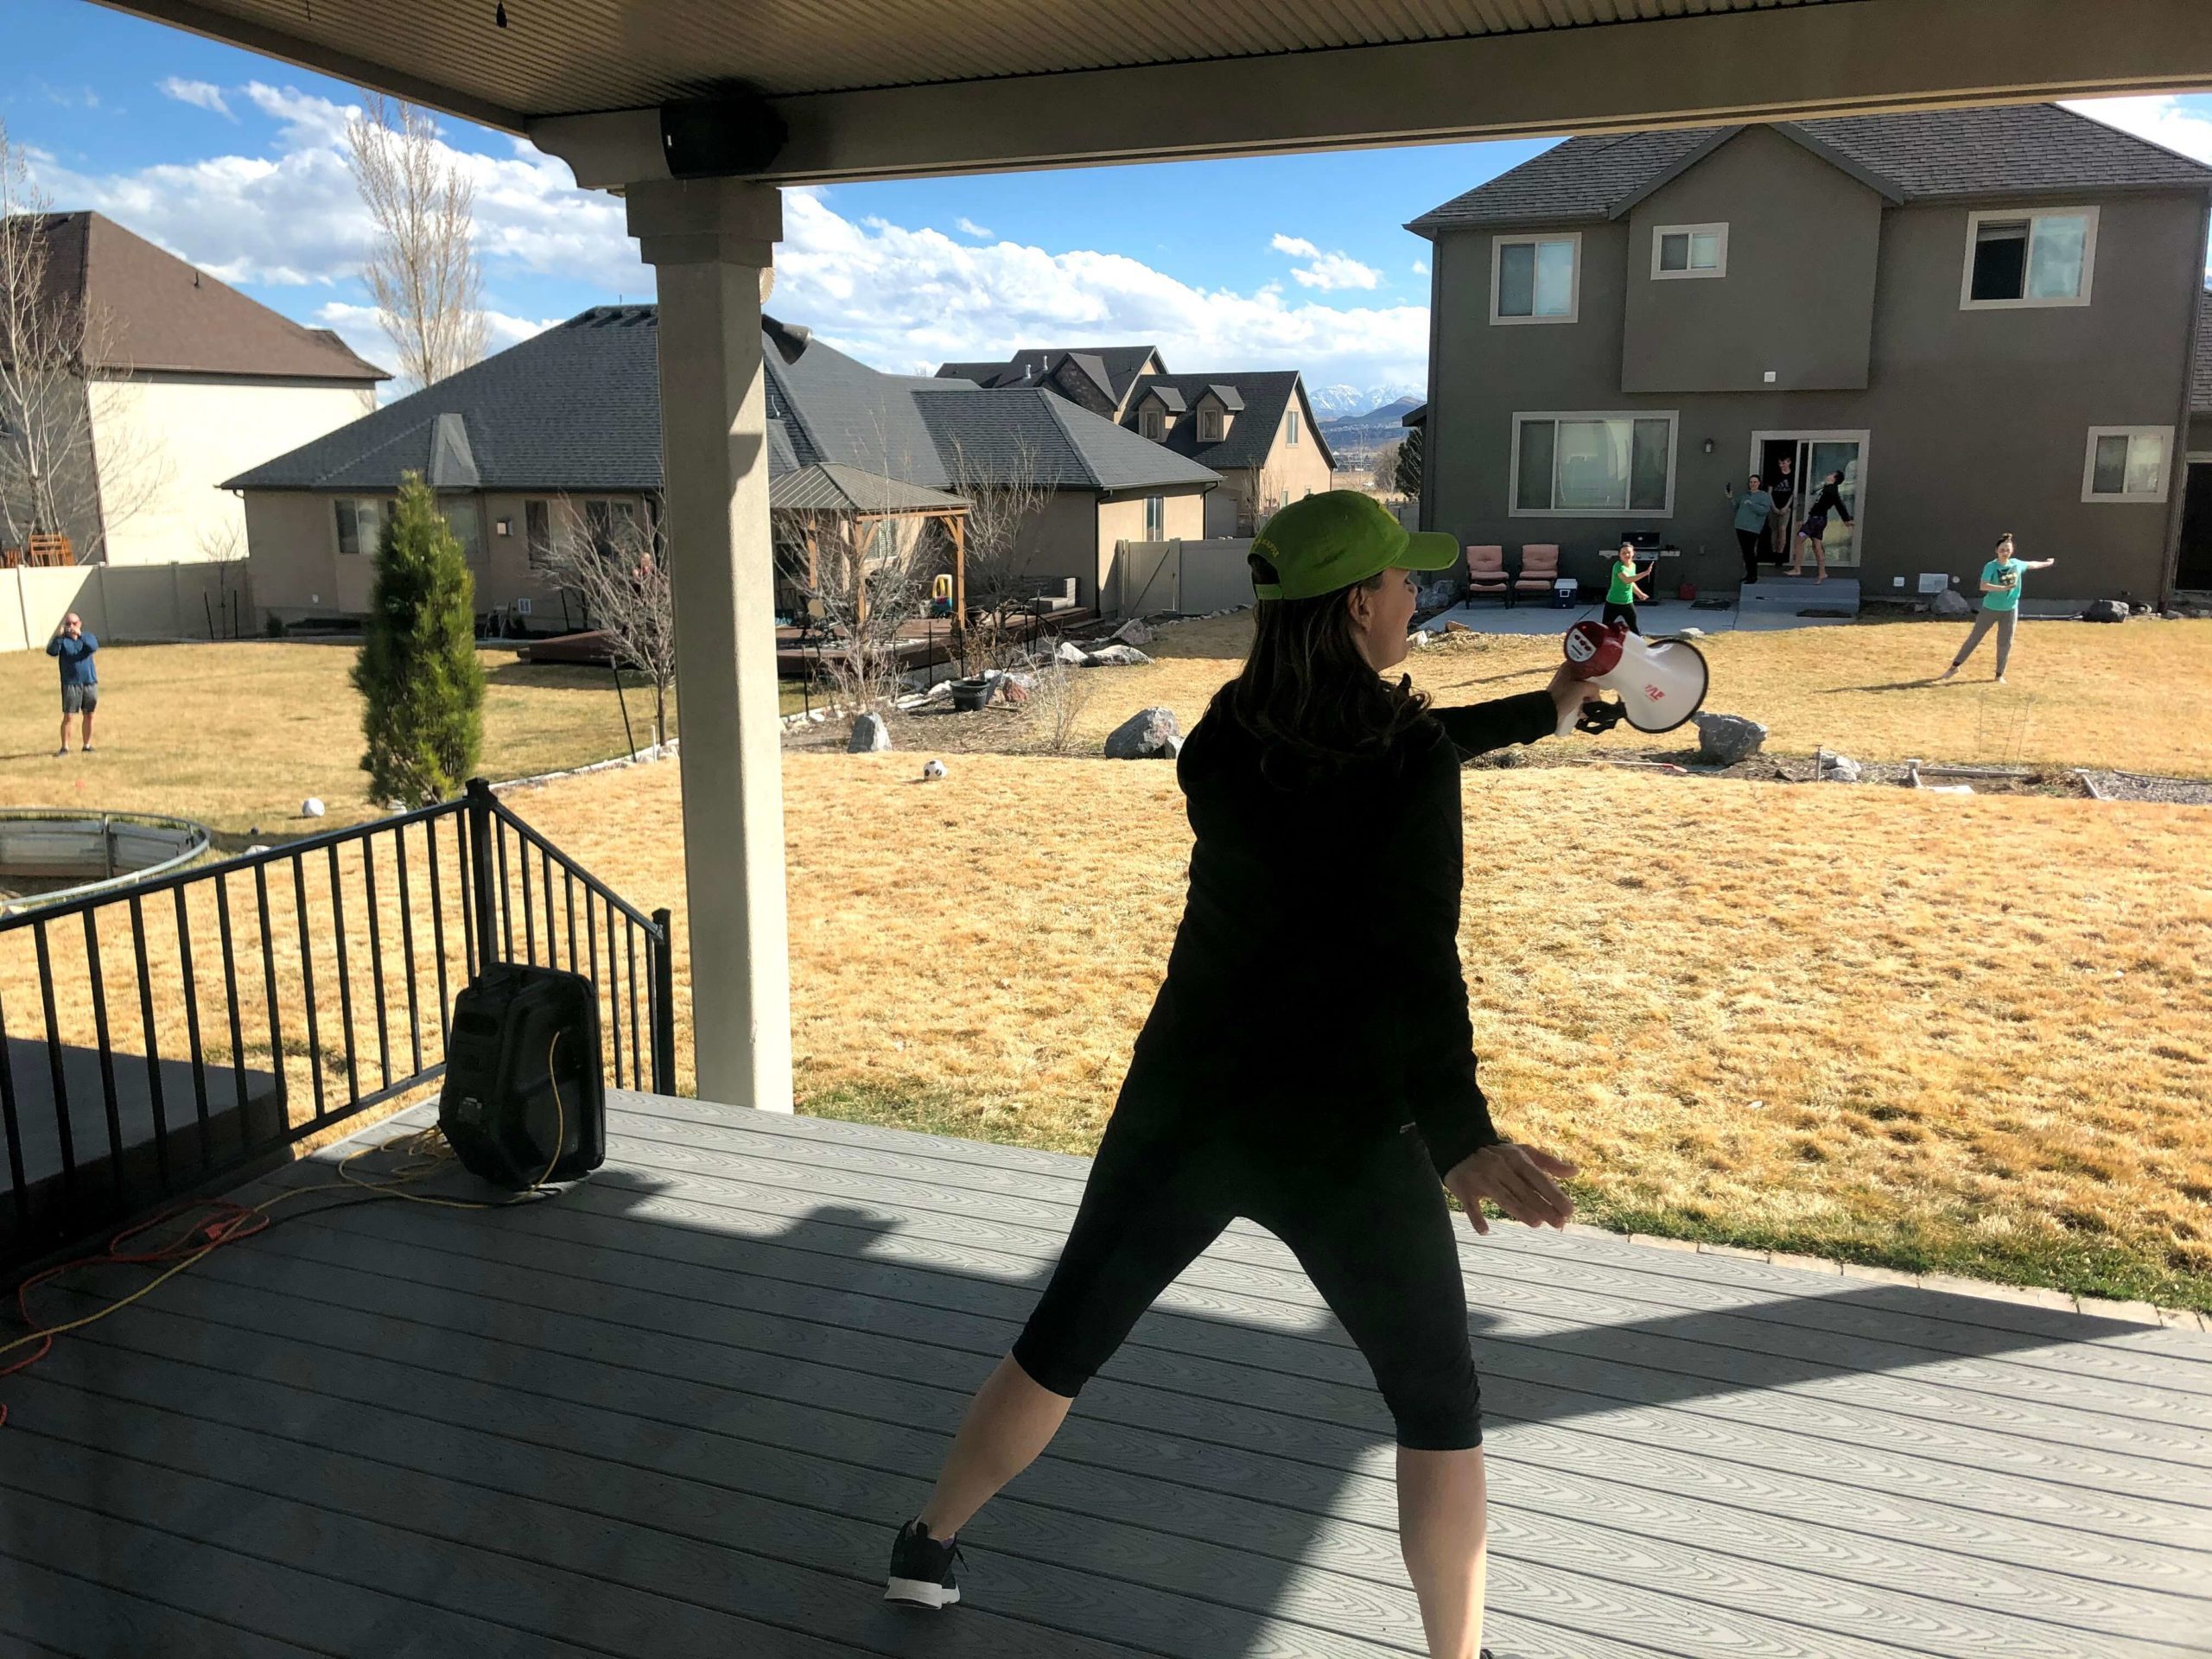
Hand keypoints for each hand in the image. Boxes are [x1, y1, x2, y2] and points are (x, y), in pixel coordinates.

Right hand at [1444, 1141, 1578, 1233]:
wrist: (1459, 1147)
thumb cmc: (1498, 1155)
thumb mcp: (1523, 1154)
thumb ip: (1549, 1164)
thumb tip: (1576, 1171)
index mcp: (1517, 1160)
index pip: (1539, 1179)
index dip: (1554, 1194)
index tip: (1570, 1210)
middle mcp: (1500, 1168)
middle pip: (1524, 1191)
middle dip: (1543, 1207)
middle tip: (1560, 1224)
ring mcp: (1482, 1179)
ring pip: (1503, 1197)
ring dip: (1519, 1210)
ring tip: (1536, 1223)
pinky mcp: (1464, 1189)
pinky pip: (1471, 1205)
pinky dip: (1476, 1217)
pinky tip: (1484, 1231)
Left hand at [1546, 663, 1603, 725]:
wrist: (1548, 712)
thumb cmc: (1562, 697)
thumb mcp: (1583, 688)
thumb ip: (1594, 688)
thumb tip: (1596, 696)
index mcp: (1570, 666)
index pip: (1589, 667)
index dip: (1597, 677)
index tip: (1599, 687)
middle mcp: (1567, 673)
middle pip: (1588, 681)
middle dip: (1592, 692)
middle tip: (1592, 700)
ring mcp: (1565, 685)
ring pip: (1584, 690)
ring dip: (1587, 700)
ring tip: (1587, 708)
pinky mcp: (1565, 696)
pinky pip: (1578, 698)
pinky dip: (1582, 705)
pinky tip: (1582, 711)